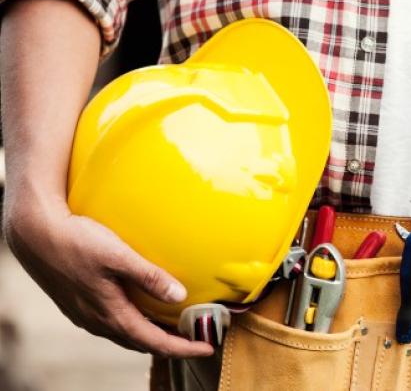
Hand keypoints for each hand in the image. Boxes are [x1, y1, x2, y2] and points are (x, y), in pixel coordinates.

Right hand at [3, 197, 213, 357]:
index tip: (207, 348)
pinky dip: (134, 323)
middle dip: (170, 345)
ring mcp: (86, 313)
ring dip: (151, 335)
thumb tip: (179, 295)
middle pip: (141, 342)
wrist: (34, 233)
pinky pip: (113, 322)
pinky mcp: (79, 303)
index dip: (182, 348)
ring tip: (174, 329)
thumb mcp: (118, 255)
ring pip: (125, 333)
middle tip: (195, 340)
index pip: (154, 342)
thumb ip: (149, 276)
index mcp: (110, 313)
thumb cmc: (76, 240)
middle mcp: (97, 320)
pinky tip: (142, 309)